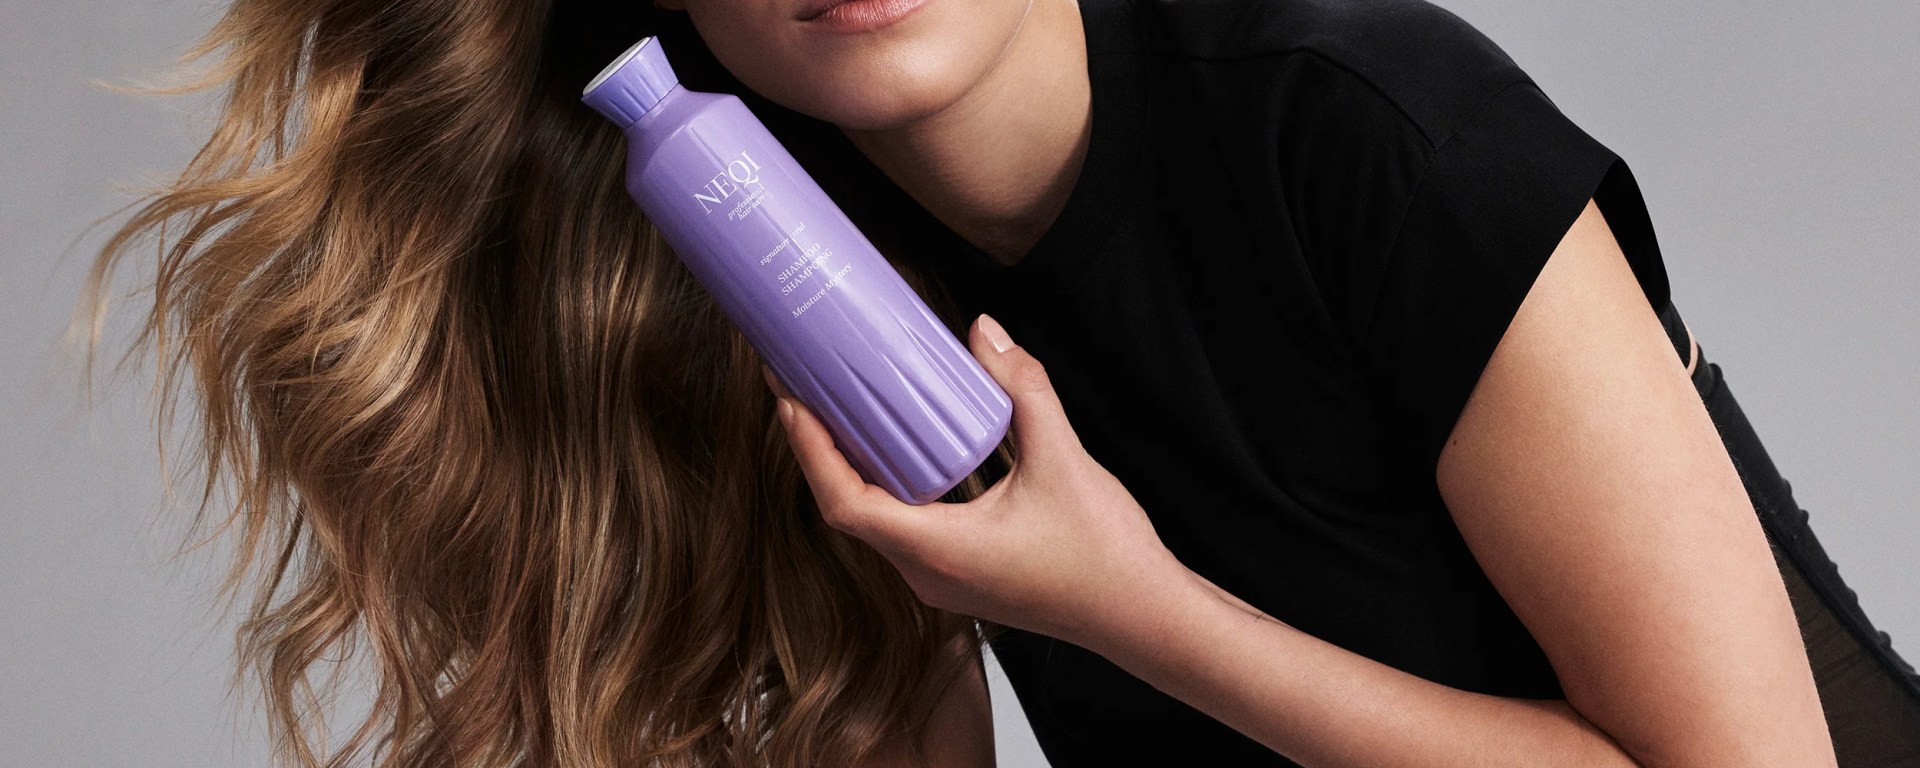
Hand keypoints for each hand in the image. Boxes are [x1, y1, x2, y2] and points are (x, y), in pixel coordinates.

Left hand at [763, 313, 1193, 648]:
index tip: (788, 396)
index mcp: (938, 551)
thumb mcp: (1063, 458)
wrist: (1144, 617)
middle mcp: (928, 574)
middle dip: (820, 446)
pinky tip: (898, 446)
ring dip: (853, 466)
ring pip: (876, 519)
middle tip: (804, 385)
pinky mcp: (960, 577)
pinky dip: (890, 483)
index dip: (809, 447)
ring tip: (839, 407)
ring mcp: (942, 581)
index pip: (844, 501)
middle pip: (848, 508)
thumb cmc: (1106, 555)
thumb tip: (985, 331)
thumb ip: (1023, 389)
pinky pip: (904, 527)